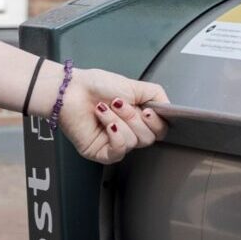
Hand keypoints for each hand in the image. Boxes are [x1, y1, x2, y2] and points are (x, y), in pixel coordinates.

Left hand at [51, 66, 168, 165]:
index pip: (160, 131)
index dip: (157, 122)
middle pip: (149, 138)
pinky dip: (114, 133)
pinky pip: (119, 150)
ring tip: (103, 108)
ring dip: (118, 120)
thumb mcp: (135, 85)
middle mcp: (129, 132)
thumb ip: (157, 96)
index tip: (148, 110)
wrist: (71, 90)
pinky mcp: (102, 154)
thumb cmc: (96, 85)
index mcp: (138, 118)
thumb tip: (169, 109)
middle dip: (134, 117)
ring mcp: (115, 144)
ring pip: (134, 142)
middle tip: (118, 103)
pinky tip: (105, 121)